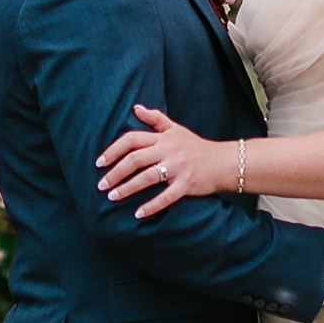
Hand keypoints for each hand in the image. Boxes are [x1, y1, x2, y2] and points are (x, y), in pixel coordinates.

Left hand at [97, 105, 234, 218]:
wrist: (223, 162)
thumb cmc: (197, 147)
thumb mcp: (176, 129)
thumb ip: (156, 119)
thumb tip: (136, 108)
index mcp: (163, 138)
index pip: (132, 139)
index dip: (113, 150)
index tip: (99, 163)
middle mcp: (168, 150)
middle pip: (135, 159)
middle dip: (115, 172)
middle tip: (101, 185)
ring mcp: (178, 167)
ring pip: (147, 177)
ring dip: (127, 188)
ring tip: (112, 197)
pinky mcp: (187, 184)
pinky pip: (166, 196)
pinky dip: (151, 206)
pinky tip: (138, 214)